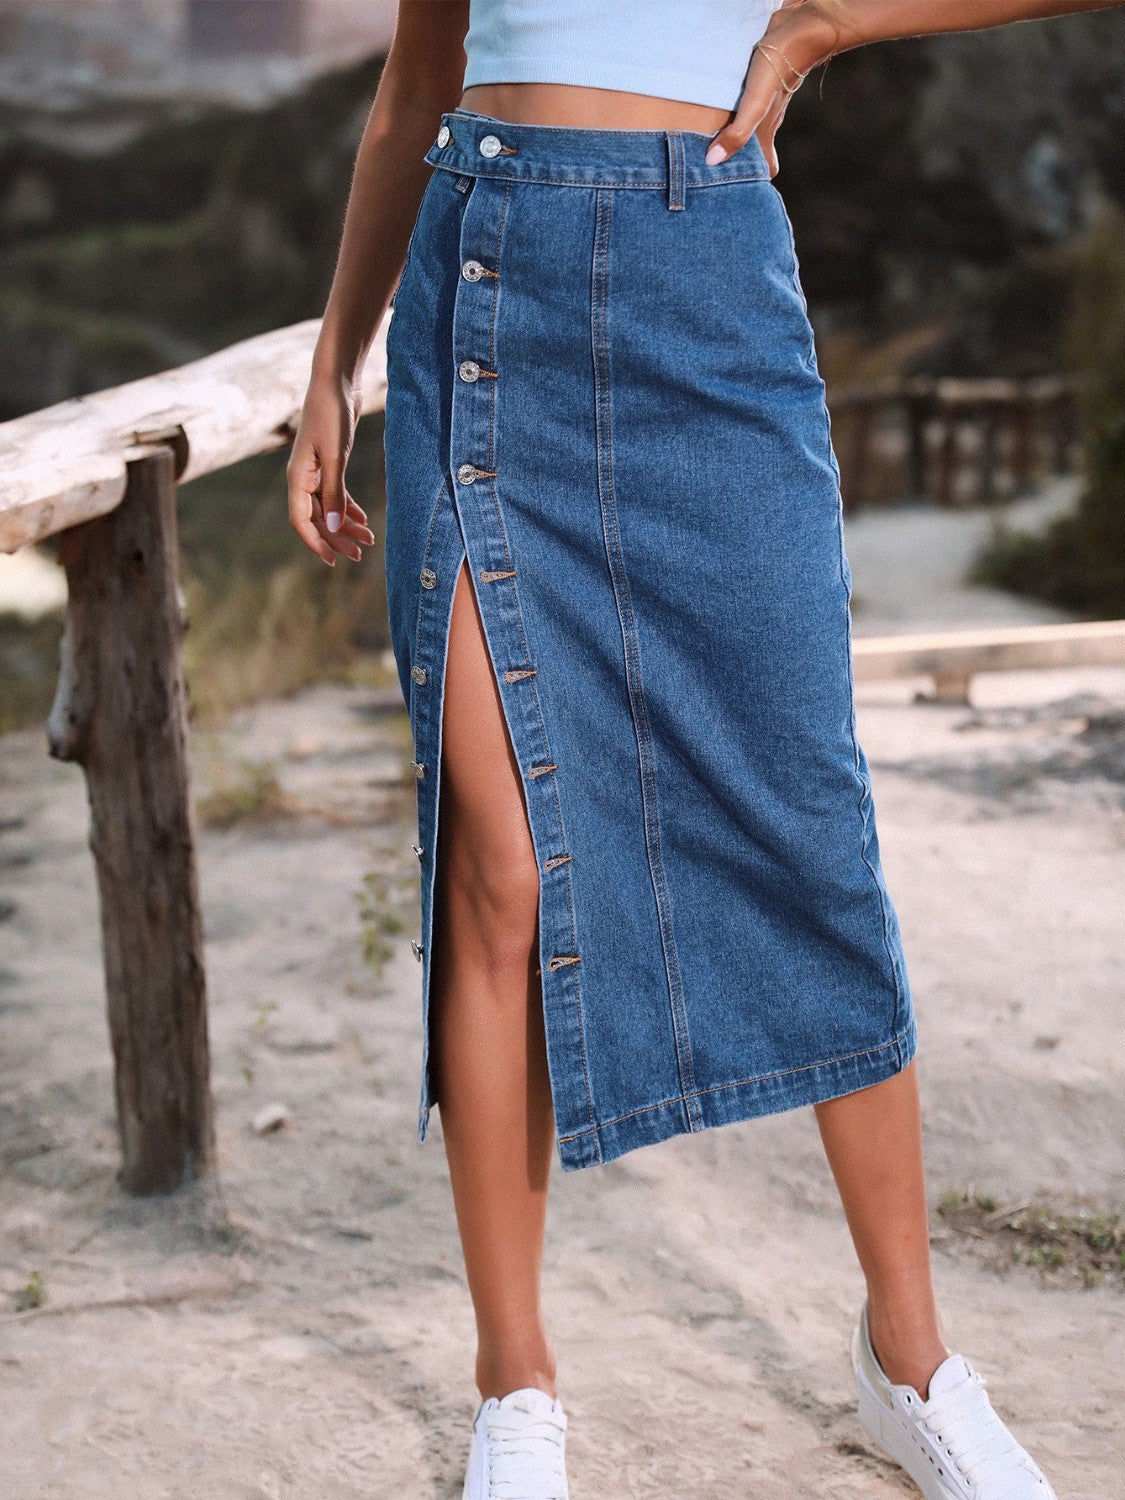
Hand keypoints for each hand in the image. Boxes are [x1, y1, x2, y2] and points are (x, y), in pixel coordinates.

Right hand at [286, 372, 374, 564]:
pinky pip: (335, 494)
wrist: (335, 383)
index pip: (301, 521)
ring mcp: (315, 472)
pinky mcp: (329, 464)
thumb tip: (334, 526)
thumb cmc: (331, 415)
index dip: (316, 543)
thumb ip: (334, 492)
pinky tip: (363, 519)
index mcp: (297, 478)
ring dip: (345, 526)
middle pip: (316, 519)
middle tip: (359, 555)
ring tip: (368, 541)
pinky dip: (348, 508)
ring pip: (327, 509)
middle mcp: (303, 478)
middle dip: (336, 539)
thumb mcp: (335, 456)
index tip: (333, 561)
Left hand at [705, 0, 856, 175]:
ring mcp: (760, 103)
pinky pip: (738, 106)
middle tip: (711, 174)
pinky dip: (727, 115)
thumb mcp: (755, 105)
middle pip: (752, 151)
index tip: (737, 192)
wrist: (797, 28)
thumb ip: (737, 134)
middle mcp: (764, 122)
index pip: (766, 169)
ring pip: (744, 128)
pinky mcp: (754, 84)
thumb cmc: (778, 69)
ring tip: (704, 148)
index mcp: (766, 134)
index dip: (754, 183)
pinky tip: (712, 112)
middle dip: (735, 164)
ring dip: (728, 138)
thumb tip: (713, 162)